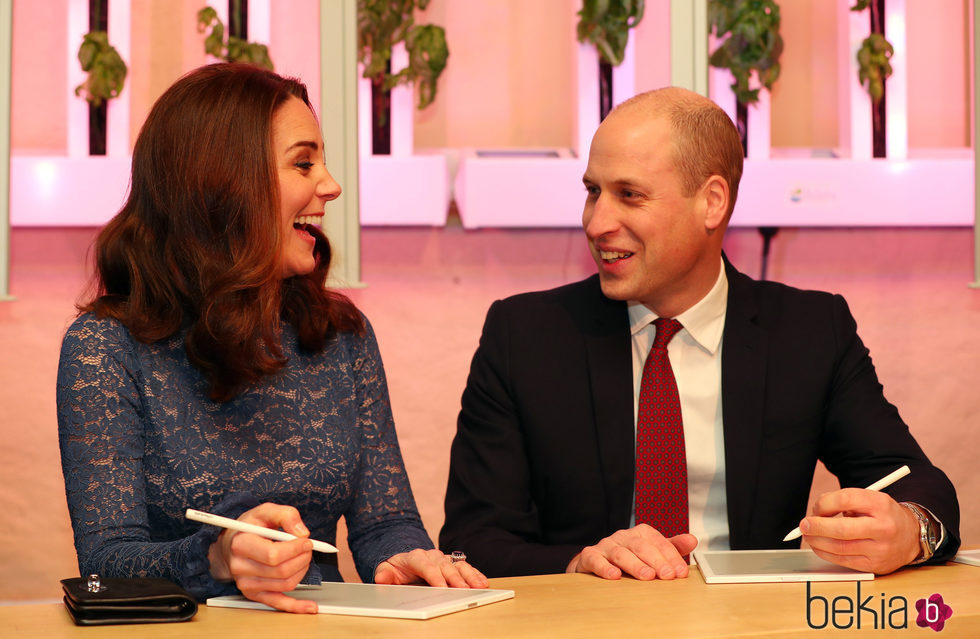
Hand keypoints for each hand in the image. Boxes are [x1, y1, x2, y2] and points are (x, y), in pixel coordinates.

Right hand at [207, 503, 317, 613]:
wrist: (231, 544)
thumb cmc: (250, 527)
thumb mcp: (265, 511)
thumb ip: (286, 515)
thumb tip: (302, 533)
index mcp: (241, 544)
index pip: (273, 554)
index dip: (295, 548)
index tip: (306, 541)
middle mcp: (240, 567)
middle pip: (281, 571)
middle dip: (303, 558)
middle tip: (308, 548)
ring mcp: (246, 583)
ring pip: (285, 584)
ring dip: (302, 571)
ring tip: (303, 558)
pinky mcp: (254, 594)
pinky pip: (278, 603)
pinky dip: (296, 606)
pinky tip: (309, 606)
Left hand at [375, 548, 488, 587]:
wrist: (404, 561)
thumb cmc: (396, 569)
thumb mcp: (386, 571)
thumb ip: (383, 574)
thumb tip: (381, 578)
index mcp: (415, 557)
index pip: (426, 565)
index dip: (435, 576)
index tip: (442, 588)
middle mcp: (432, 556)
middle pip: (444, 566)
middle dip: (455, 578)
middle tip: (464, 590)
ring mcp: (443, 559)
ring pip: (457, 565)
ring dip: (469, 576)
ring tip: (478, 586)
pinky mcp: (452, 564)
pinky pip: (465, 567)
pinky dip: (474, 574)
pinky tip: (482, 581)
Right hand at [566, 524, 697, 580]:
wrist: (596, 562)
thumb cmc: (629, 558)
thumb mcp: (652, 552)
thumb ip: (672, 547)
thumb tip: (692, 540)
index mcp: (640, 533)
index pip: (658, 541)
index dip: (670, 556)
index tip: (680, 572)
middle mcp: (623, 536)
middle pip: (640, 546)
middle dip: (656, 561)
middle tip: (667, 576)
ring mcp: (606, 545)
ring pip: (620, 553)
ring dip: (634, 565)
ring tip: (646, 576)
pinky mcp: (590, 556)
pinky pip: (595, 559)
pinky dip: (604, 567)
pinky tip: (614, 576)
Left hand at [799, 488, 919, 574]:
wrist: (912, 536)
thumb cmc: (883, 515)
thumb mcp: (870, 499)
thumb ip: (845, 502)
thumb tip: (815, 513)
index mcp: (880, 505)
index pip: (846, 500)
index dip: (824, 504)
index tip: (815, 508)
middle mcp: (883, 528)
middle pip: (842, 529)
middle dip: (817, 527)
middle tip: (804, 525)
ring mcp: (881, 549)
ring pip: (840, 548)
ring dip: (817, 542)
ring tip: (808, 536)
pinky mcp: (876, 566)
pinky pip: (844, 561)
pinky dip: (826, 554)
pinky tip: (819, 547)